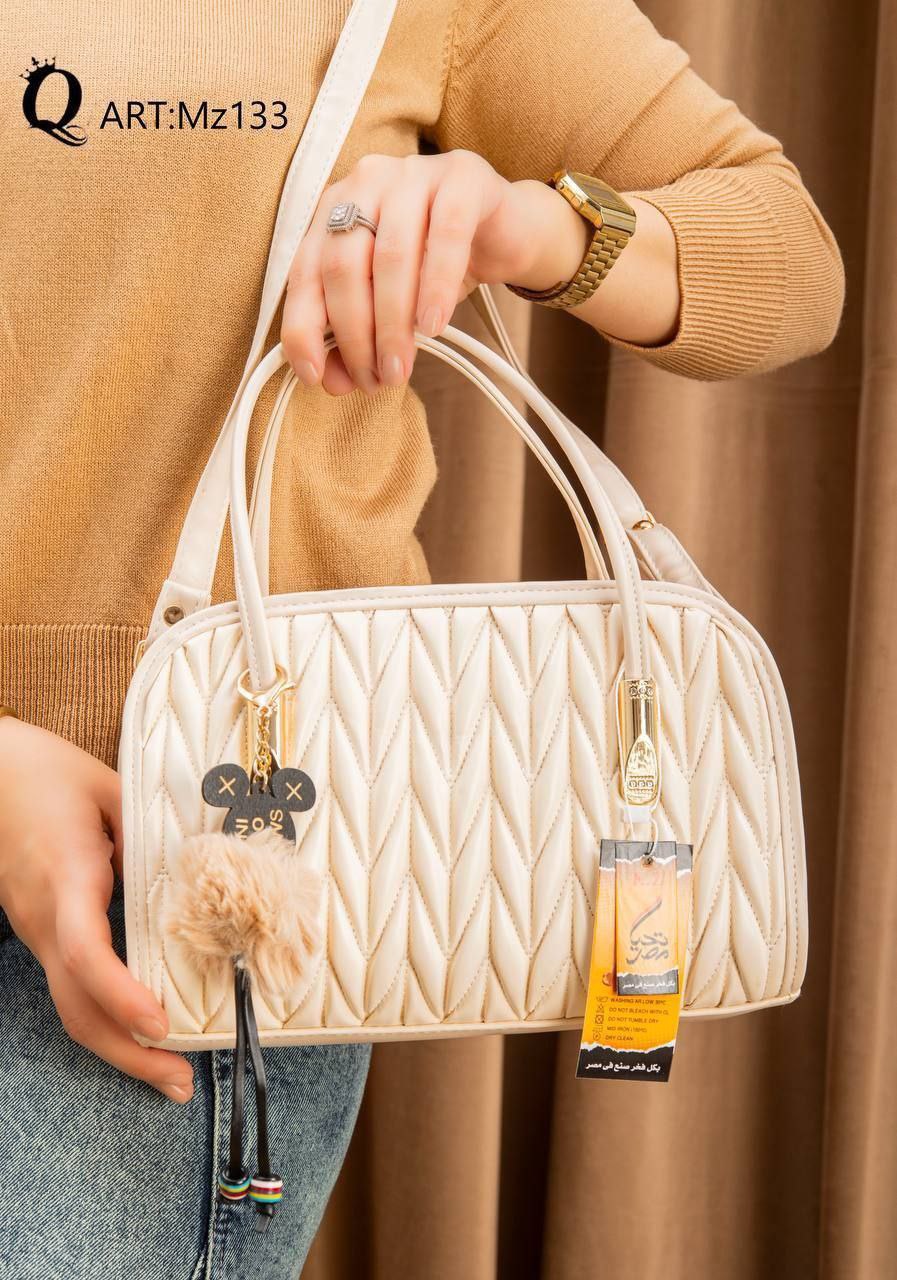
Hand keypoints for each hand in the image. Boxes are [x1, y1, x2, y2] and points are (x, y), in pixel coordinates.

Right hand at [0, 717, 192, 1102]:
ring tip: (171, 1074)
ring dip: (119, 1045)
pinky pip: (71, 986)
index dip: (120, 993)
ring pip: (70, 1005)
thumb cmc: (51, 773)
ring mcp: (38, 929)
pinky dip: (107, 1016)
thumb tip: (200, 878)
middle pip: (75, 1004)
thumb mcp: (111, 790)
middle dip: (128, 1052)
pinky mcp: (43, 930)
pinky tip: (142, 1029)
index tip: (159, 1024)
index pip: (84, 950)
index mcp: (65, 877)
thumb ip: (153, 834)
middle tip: (181, 1082)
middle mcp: (46, 917)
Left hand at [281, 150, 574, 395]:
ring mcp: (413, 173)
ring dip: (393, 324)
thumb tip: (333, 382)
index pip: (304, 272)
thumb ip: (355, 338)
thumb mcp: (390, 305)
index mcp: (334, 209)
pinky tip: (433, 325)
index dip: (302, 327)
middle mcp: (365, 183)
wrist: (507, 233)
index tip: (313, 376)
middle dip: (356, 336)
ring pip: (390, 256)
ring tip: (400, 368)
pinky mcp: (463, 178)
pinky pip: (447, 236)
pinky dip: (436, 287)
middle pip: (344, 266)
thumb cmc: (438, 267)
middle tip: (376, 379)